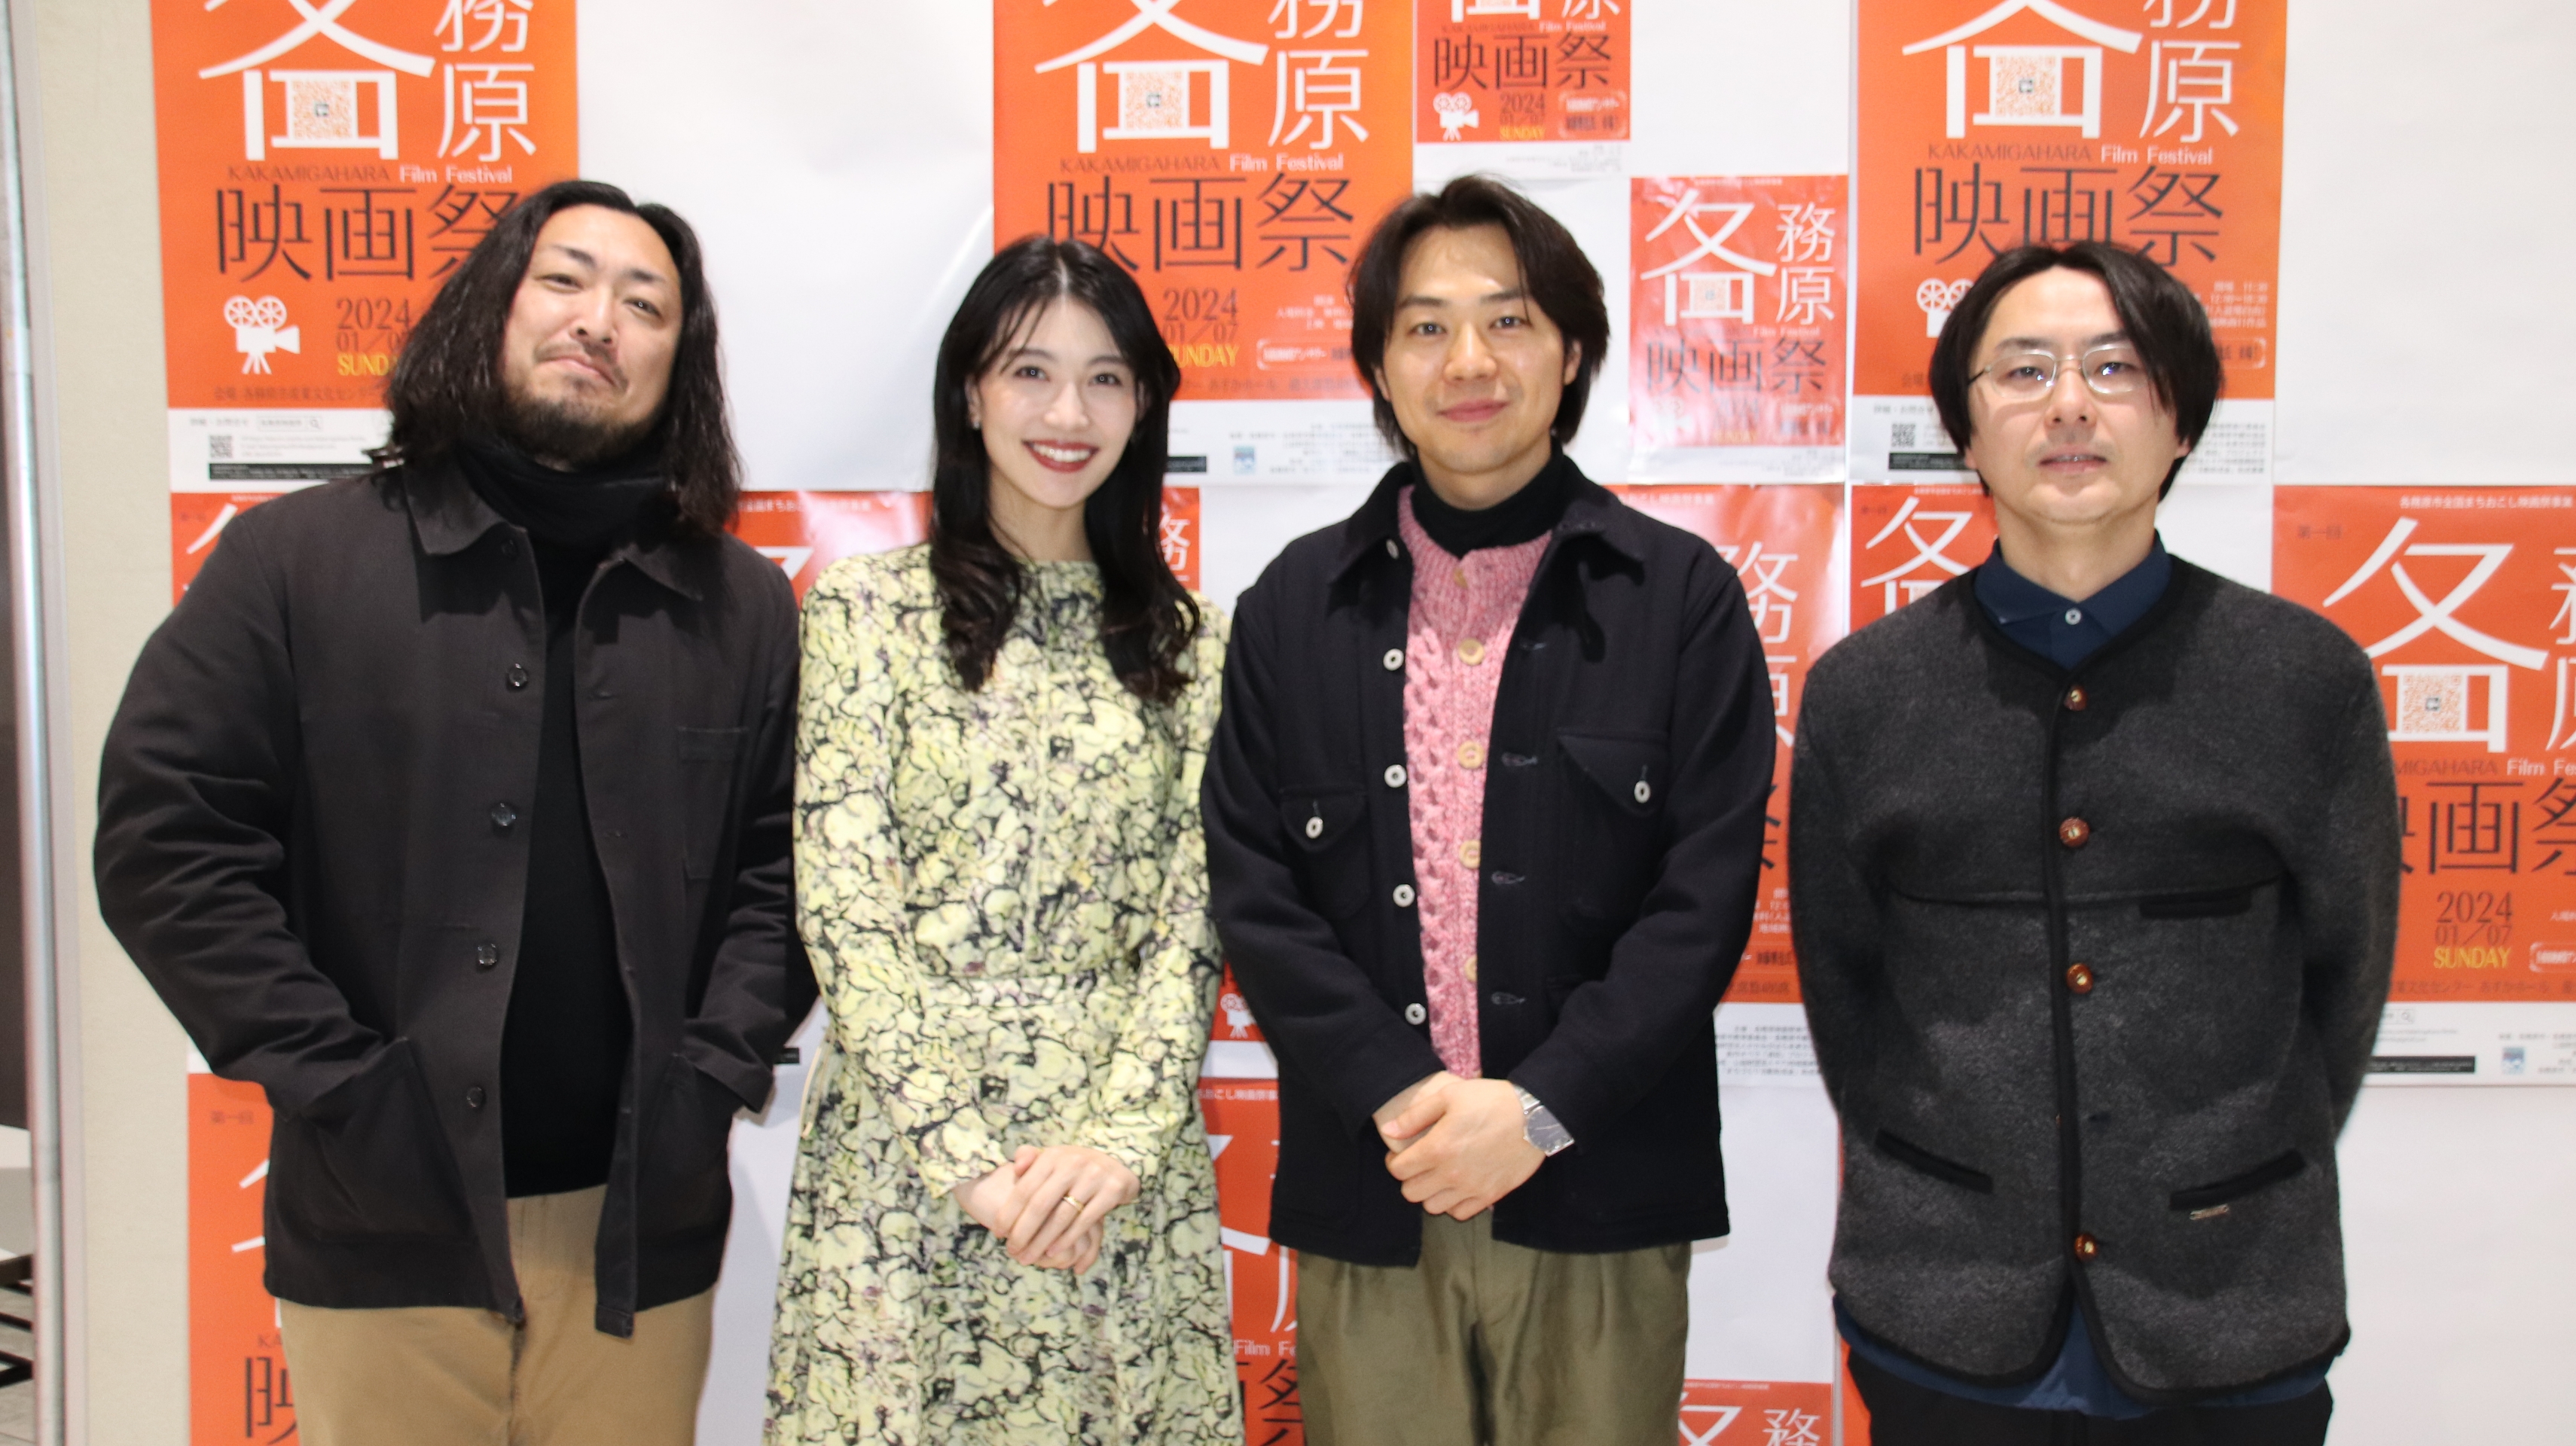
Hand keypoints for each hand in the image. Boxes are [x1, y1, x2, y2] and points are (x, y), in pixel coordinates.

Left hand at [994, 1144, 1138, 1268]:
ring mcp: (1093, 1177)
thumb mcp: (1052, 1157)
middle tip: (1012, 1251)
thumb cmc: (1073, 1167)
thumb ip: (1029, 1157)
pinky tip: (1053, 1251)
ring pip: (1062, 1217)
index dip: (1009, 1213)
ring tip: (1029, 1257)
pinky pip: (1085, 1221)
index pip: (1025, 1189)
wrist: (1116, 1165)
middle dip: (1023, 1232)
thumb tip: (1016, 1167)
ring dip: (1042, 1241)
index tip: (998, 1232)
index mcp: (1052, 1156)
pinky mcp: (1112, 1191)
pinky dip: (1067, 1239)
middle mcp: (1073, 1164)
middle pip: (1040, 1205)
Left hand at [1381, 1077, 1543, 1219]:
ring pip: (1433, 1207)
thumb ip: (1415, 1116)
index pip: (1398, 1170)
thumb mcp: (1449, 1096)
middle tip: (1419, 1166)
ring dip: (1431, 1193)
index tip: (1401, 1155)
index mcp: (1437, 1148)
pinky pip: (1460, 1213)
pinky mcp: (1490, 1195)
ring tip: (1439, 1176)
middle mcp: (1451, 1174)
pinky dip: (1454, 1203)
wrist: (1534, 1117)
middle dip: (1410, 1179)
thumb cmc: (1491, 1101)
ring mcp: (1471, 1188)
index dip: (1394, 1162)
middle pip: (1411, 1193)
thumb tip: (1389, 1131)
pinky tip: (1458, 1185)